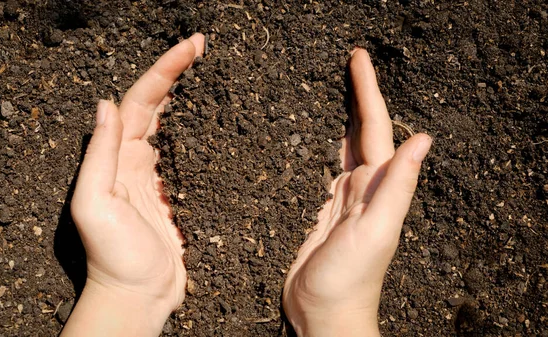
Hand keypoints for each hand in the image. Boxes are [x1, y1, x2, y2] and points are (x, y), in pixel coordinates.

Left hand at [61, 33, 204, 336]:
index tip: (190, 48)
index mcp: (119, 157)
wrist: (137, 295)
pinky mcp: (183, 194)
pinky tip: (219, 120)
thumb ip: (100, 154)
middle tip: (202, 46)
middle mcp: (138, 160)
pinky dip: (204, 132)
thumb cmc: (112, 256)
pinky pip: (193, 154)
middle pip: (159, 105)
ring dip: (191, 95)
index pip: (141, 102)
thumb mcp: (95, 203)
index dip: (164, 71)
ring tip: (211, 70)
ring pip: (176, 125)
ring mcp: (162, 176)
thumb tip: (106, 104)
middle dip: (178, 72)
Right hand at [282, 49, 431, 335]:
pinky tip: (325, 141)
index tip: (358, 59)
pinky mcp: (324, 211)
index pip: (375, 129)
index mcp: (377, 188)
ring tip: (342, 91)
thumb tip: (423, 139)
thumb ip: (398, 187)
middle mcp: (364, 188)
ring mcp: (344, 200)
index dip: (368, 92)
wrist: (324, 314)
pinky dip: (328, 148)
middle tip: (352, 62)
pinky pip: (328, 168)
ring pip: (347, 147)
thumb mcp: (376, 231)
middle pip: (363, 131)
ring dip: (346, 117)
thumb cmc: (349, 280)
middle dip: (359, 95)